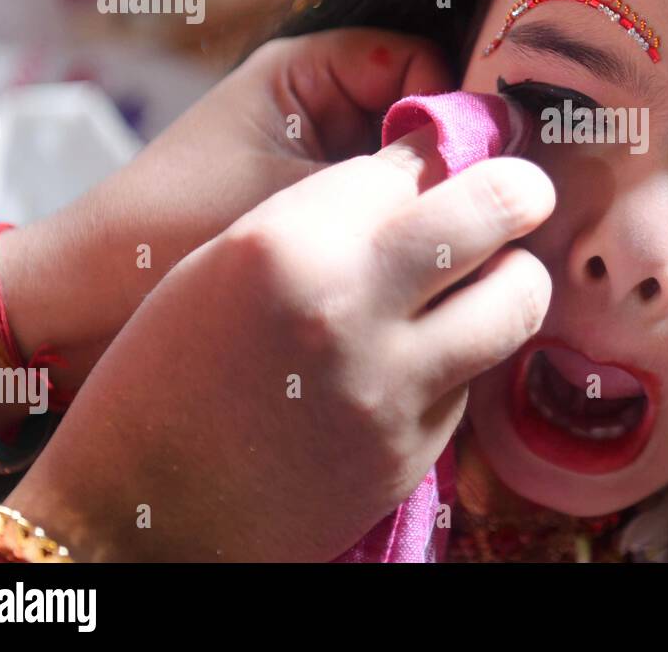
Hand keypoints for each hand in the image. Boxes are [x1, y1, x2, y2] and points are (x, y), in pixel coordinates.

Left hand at [0, 29, 452, 392]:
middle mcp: (322, 110)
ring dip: (431, 208)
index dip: (454, 109)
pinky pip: (391, 218)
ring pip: (413, 173)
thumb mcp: (287, 200)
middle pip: (425, 117)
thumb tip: (496, 178)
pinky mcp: (324, 223)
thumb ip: (393, 184)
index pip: (419, 62)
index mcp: (306, 73)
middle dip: (452, 163)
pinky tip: (425, 278)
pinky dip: (409, 242)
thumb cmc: (167, 231)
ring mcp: (325, 168)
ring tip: (450, 254)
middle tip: (478, 220)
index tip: (475, 170)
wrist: (86, 309)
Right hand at [3, 124, 555, 560]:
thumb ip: (326, 216)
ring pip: (519, 300)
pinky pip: (475, 377)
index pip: (411, 163)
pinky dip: (466, 355)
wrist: (143, 514)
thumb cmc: (166, 373)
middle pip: (491, 210)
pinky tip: (430, 355)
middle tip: (524, 193)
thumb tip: (423, 182)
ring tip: (494, 276)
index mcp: (287, 244)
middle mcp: (350, 309)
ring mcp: (391, 387)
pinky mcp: (413, 452)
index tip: (449, 157)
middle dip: (519, 190)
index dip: (438, 154)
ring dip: (515, 277)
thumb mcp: (223, 262)